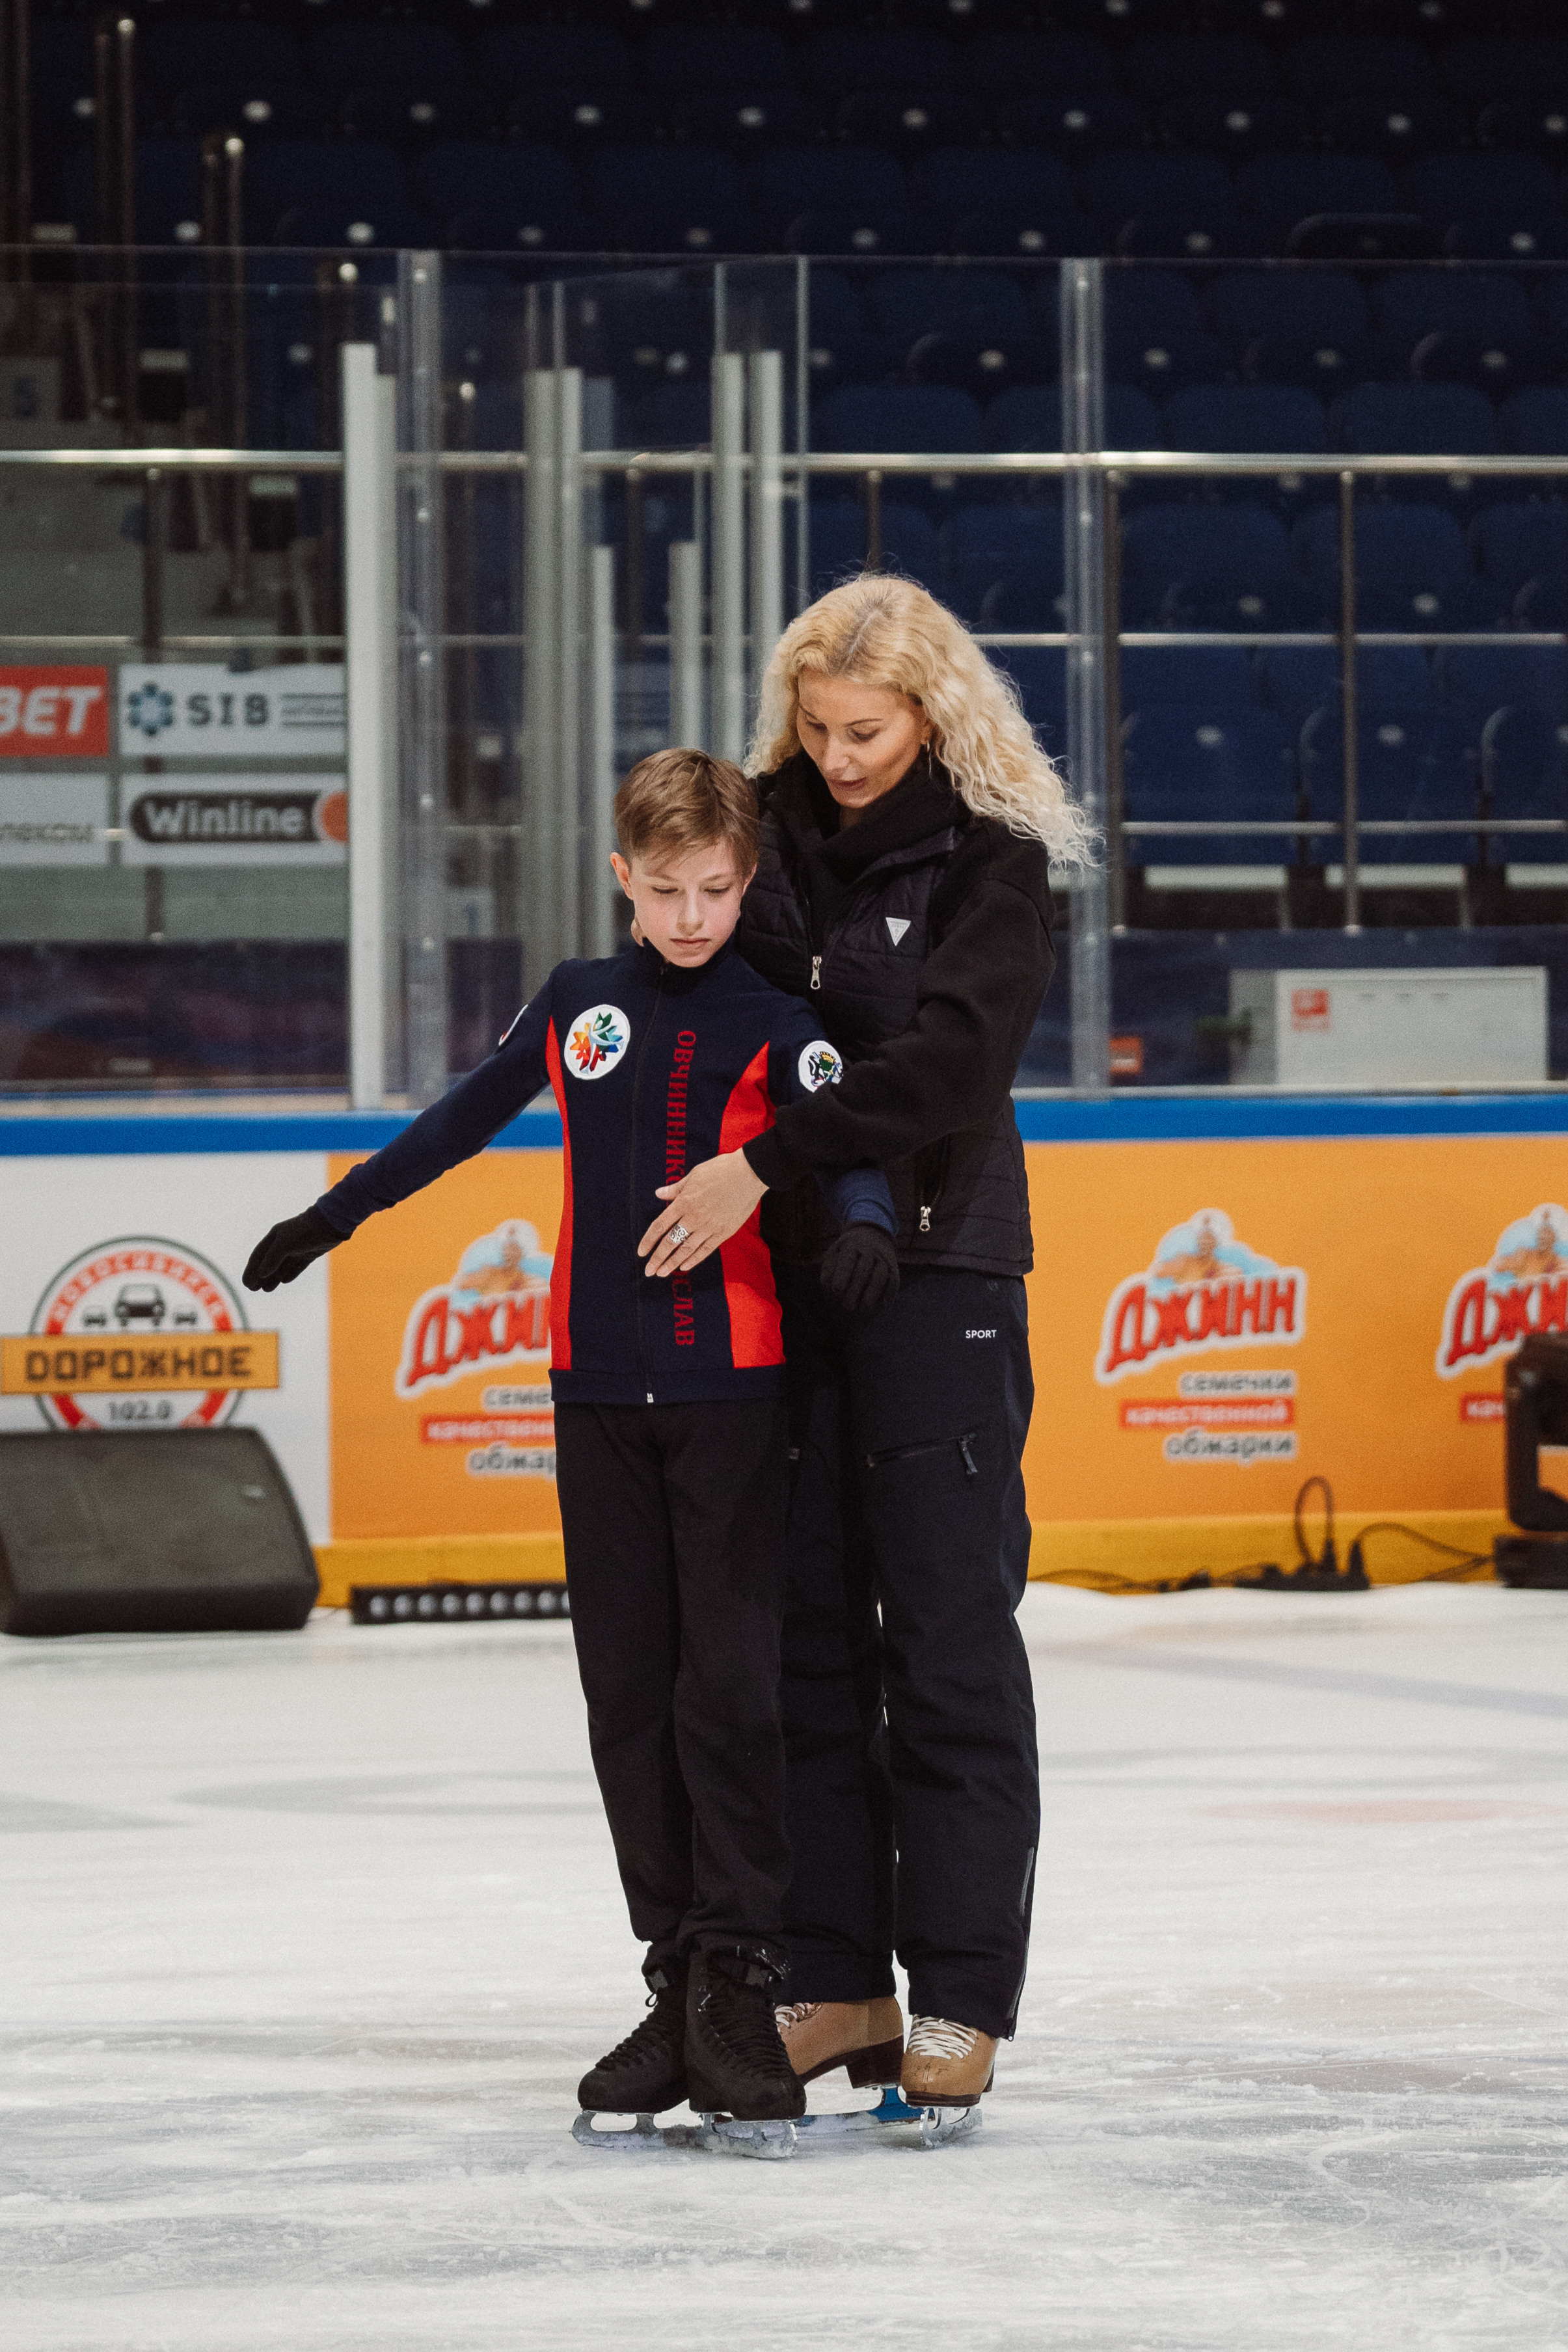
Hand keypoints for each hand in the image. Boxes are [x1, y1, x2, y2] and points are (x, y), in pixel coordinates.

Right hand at [243, 1206, 343, 1291]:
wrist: (330, 1223)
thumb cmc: (305, 1231)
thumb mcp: (285, 1244)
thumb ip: (272, 1258)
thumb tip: (261, 1274)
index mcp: (275, 1236)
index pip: (259, 1255)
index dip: (251, 1270)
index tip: (246, 1283)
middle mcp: (285, 1242)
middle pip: (269, 1262)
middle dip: (260, 1276)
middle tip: (253, 1289)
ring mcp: (298, 1247)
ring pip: (282, 1265)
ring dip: (274, 1277)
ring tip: (266, 1289)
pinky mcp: (311, 1252)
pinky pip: (298, 1265)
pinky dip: (291, 1272)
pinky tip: (285, 1281)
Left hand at [639, 1151, 766, 1276]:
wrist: (749, 1174)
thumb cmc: (721, 1170)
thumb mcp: (694, 1175)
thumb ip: (675, 1189)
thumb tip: (658, 1194)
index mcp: (684, 1202)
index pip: (660, 1226)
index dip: (649, 1240)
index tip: (641, 1252)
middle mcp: (694, 1217)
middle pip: (671, 1242)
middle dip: (658, 1258)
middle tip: (649, 1271)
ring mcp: (709, 1227)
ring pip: (687, 1249)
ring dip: (673, 1263)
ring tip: (662, 1273)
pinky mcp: (724, 1232)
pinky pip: (706, 1249)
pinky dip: (694, 1259)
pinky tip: (684, 1266)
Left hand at [819, 1224, 900, 1313]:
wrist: (873, 1234)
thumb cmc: (847, 1250)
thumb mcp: (835, 1251)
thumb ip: (828, 1267)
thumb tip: (827, 1286)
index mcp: (852, 1244)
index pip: (848, 1259)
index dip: (842, 1275)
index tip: (836, 1290)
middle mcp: (870, 1249)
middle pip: (864, 1270)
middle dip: (855, 1289)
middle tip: (847, 1306)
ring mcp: (884, 1257)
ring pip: (880, 1276)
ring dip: (872, 1293)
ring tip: (864, 1308)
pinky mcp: (893, 1266)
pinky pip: (894, 1280)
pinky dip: (890, 1293)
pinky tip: (882, 1305)